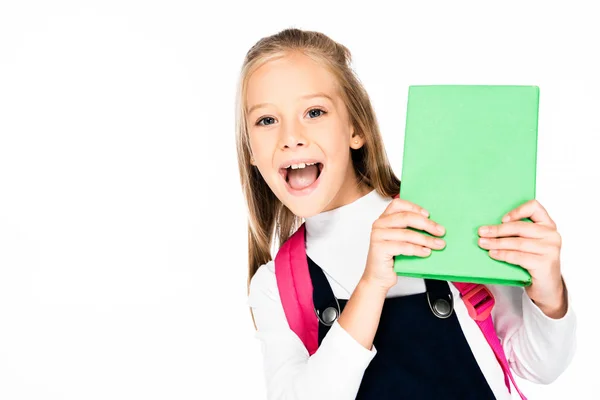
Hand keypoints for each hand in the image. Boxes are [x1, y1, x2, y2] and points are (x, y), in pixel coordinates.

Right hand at [361, 197, 446, 291]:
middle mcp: (379, 224)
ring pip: (407, 233)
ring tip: (438, 244)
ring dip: (426, 239)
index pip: (398, 204)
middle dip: (426, 224)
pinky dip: (418, 249)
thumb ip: (410, 229)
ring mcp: (378, 236)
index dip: (415, 207)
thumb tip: (434, 225)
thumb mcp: (401, 239)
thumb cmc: (391, 258)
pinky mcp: (379, 248)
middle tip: (440, 231)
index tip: (429, 215)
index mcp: (384, 218)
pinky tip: (426, 252)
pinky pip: (403, 247)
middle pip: (406, 217)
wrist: (378, 278)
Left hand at [477, 199, 566, 317]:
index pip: (535, 207)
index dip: (517, 211)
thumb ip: (518, 233)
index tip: (502, 219)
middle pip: (520, 227)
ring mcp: (550, 249)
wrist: (547, 288)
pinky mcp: (544, 263)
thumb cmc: (535, 263)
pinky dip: (503, 254)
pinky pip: (518, 256)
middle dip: (497, 230)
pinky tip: (493, 254)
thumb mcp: (529, 244)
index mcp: (548, 225)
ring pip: (517, 242)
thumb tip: (490, 227)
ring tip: (483, 243)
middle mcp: (552, 235)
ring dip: (496, 243)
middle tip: (482, 232)